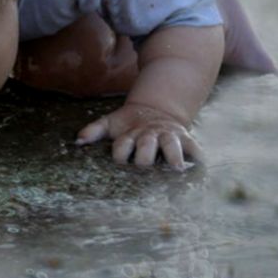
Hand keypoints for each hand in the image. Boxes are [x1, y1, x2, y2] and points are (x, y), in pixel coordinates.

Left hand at [76, 103, 201, 169]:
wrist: (157, 109)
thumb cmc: (130, 124)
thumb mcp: (112, 124)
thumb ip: (94, 131)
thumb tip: (77, 142)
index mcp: (131, 133)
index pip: (123, 145)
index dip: (120, 153)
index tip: (120, 161)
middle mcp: (150, 134)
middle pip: (146, 145)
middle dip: (145, 155)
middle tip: (145, 166)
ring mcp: (169, 135)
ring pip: (170, 145)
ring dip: (173, 155)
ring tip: (176, 168)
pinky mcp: (185, 138)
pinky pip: (194, 147)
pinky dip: (198, 157)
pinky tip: (201, 168)